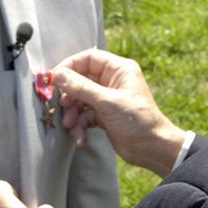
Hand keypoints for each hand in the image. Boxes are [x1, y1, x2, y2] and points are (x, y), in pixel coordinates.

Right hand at [54, 48, 186, 177]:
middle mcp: (113, 81)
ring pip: (80, 100)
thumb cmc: (138, 121)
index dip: (70, 66)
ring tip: (71, 126)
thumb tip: (58, 74)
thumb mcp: (107, 102)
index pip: (88, 59)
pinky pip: (85, 116)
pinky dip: (80, 126)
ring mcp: (108, 99)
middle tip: (62, 106)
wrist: (152, 148)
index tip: (54, 78)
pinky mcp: (105, 115)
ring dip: (73, 114)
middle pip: (81, 80)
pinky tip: (81, 138)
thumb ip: (81, 87)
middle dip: (70, 95)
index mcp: (119, 70)